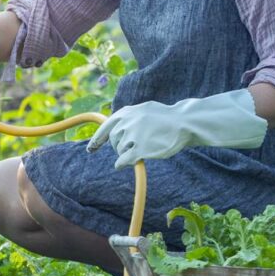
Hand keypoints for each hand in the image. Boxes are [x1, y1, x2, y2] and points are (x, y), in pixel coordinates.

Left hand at [86, 89, 267, 169]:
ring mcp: (132, 136)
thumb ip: (129, 117)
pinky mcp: (140, 149)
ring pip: (119, 151)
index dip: (97, 140)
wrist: (184, 122)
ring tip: (141, 149)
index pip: (105, 127)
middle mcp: (126, 122)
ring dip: (125, 154)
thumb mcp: (144, 110)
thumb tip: (115, 126)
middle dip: (118, 147)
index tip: (90, 149)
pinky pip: (123, 160)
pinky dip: (121, 164)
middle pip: (113, 141)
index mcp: (126, 112)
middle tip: (130, 148)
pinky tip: (124, 165)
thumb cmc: (166, 118)